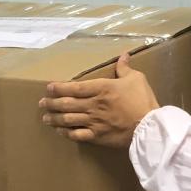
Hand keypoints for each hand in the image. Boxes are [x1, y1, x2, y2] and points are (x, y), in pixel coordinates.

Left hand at [39, 53, 159, 147]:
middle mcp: (92, 105)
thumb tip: (123, 55)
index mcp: (100, 88)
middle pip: (66, 104)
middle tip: (42, 103)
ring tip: (45, 118)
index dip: (59, 88)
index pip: (74, 87)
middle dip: (51, 103)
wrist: (149, 127)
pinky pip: (77, 135)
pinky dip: (66, 133)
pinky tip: (60, 132)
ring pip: (68, 119)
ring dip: (54, 118)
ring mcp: (93, 122)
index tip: (49, 87)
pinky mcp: (97, 136)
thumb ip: (124, 68)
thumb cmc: (143, 101)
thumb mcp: (136, 79)